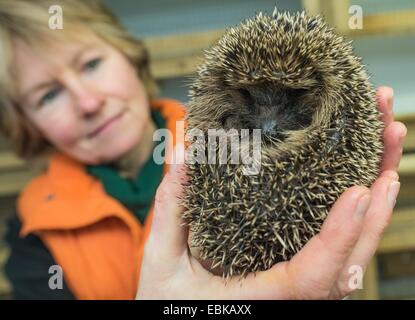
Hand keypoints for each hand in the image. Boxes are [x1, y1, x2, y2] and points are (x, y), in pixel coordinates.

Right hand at [136, 86, 406, 298]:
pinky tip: (369, 176)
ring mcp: (302, 287)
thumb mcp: (163, 262)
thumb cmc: (171, 302)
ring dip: (378, 199)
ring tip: (389, 142)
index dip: (339, 237)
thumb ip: (172, 210)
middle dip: (377, 201)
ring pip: (355, 254)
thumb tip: (184, 150)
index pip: (312, 277)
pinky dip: (362, 214)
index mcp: (263, 298)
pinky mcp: (301, 276)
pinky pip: (343, 249)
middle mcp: (293, 298)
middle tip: (390, 135)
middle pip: (352, 259)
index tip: (359, 191)